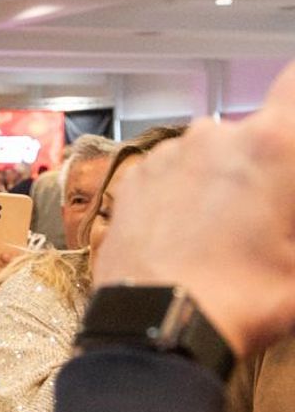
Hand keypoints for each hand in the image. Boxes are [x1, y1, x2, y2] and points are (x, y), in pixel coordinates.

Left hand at [93, 59, 294, 355]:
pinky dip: (184, 193)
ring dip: (223, 180)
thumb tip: (283, 207)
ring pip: (211, 154)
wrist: (155, 326)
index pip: (294, 85)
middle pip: (255, 133)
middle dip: (266, 166)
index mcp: (273, 145)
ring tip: (226, 234)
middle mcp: (216, 136)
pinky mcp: (133, 181)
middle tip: (268, 216)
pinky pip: (172, 173)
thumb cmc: (242, 298)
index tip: (288, 149)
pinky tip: (189, 235)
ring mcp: (168, 156)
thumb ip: (291, 213)